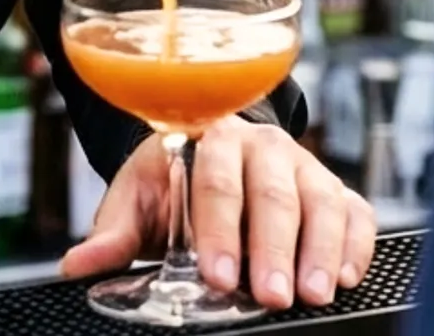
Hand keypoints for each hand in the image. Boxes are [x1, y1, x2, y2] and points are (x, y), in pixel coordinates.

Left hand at [61, 118, 375, 310]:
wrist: (212, 154)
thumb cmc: (175, 182)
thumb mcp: (140, 198)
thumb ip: (115, 232)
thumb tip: (77, 265)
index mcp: (210, 138)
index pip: (215, 181)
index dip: (218, 228)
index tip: (216, 273)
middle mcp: (261, 145)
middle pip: (272, 194)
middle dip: (272, 248)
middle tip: (270, 295)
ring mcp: (303, 165)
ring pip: (319, 201)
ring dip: (319, 250)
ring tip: (313, 294)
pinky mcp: (335, 189)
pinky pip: (355, 211)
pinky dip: (355, 243)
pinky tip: (348, 275)